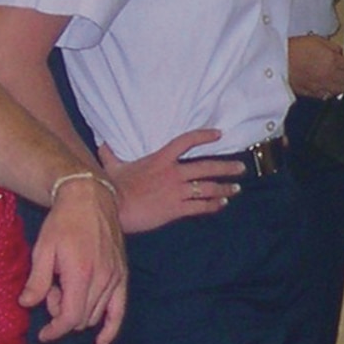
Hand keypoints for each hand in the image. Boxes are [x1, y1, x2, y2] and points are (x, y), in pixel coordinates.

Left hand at [24, 174, 127, 343]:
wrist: (91, 199)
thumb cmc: (64, 222)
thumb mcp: (43, 249)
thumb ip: (37, 280)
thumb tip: (27, 304)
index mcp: (81, 273)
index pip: (70, 317)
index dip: (54, 330)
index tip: (42, 334)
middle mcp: (103, 279)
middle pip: (81, 318)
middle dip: (62, 314)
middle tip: (50, 291)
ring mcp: (116, 278)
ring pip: (95, 314)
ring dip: (78, 311)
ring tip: (66, 287)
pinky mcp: (122, 276)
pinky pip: (119, 309)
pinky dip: (111, 327)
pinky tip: (102, 342)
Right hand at [98, 129, 242, 232]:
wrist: (113, 208)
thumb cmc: (111, 187)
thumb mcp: (112, 166)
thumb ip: (110, 154)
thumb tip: (102, 145)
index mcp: (160, 159)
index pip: (186, 141)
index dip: (204, 136)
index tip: (219, 134)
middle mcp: (173, 173)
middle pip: (206, 166)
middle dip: (226, 167)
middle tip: (241, 168)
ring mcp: (176, 191)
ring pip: (208, 187)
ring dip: (224, 187)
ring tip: (236, 188)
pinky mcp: (176, 209)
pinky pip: (201, 206)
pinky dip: (214, 205)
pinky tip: (222, 204)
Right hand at [288, 34, 343, 100]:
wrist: (277, 62)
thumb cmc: (292, 50)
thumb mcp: (315, 39)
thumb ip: (331, 46)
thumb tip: (339, 52)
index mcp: (332, 61)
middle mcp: (329, 75)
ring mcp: (322, 86)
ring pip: (340, 91)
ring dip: (340, 85)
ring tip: (336, 81)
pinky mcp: (312, 94)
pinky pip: (327, 96)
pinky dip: (328, 92)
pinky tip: (325, 87)